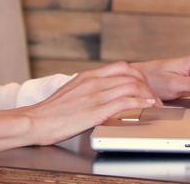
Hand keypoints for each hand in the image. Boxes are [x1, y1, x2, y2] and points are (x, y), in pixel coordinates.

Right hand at [0, 61, 159, 151]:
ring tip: (155, 105)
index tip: (145, 86)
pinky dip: (140, 103)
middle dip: (147, 86)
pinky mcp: (95, 110)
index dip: (138, 76)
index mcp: (88, 76)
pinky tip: (147, 107)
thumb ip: (89, 89)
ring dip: (148, 95)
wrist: (34, 121)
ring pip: (131, 86)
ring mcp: (95, 95)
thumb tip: (104, 92)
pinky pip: (124, 101)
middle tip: (153, 97)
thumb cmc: (50, 112)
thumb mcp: (71, 92)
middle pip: (131, 75)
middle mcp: (93, 82)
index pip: (122, 67)